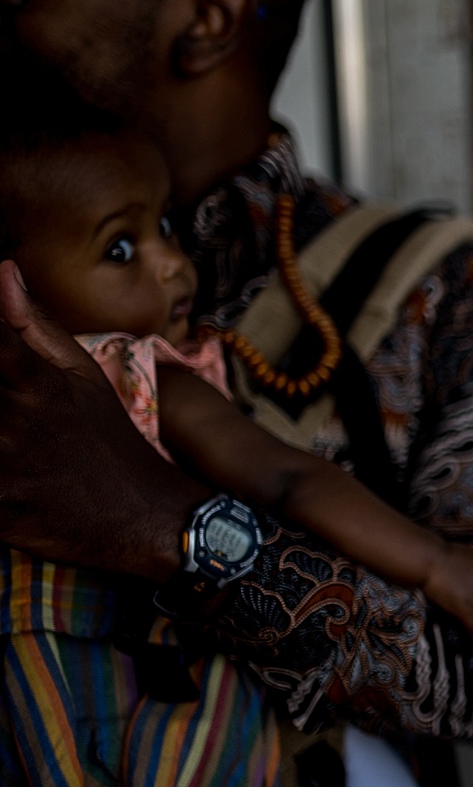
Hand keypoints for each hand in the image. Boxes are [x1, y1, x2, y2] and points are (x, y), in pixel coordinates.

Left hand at [0, 261, 205, 577]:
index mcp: (34, 379)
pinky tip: (4, 469)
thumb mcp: (83, 376)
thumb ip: (35, 326)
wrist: (144, 517)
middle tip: (6, 410)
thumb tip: (2, 269)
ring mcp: (5, 464)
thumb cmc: (107, 441)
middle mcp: (15, 417)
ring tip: (6, 433)